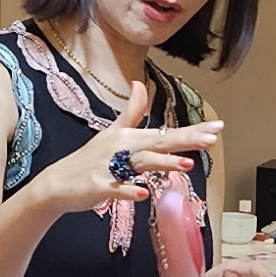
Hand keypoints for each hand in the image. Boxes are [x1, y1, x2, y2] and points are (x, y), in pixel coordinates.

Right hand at [36, 82, 224, 217]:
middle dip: (185, 141)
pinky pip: (117, 189)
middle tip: (211, 139)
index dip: (192, 131)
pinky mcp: (99, 186)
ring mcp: (110, 168)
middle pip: (158, 143)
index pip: (166, 133)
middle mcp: (122, 149)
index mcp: (129, 137)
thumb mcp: (112, 131)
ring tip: (187, 165)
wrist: (58, 182)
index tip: (217, 128)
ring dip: (163, 163)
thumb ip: (131, 111)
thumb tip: (138, 83)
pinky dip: (129, 191)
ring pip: (140, 163)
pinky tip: (144, 193)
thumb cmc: (89, 159)